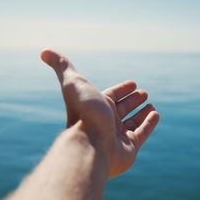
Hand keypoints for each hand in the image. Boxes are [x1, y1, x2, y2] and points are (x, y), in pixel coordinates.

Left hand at [40, 49, 158, 176]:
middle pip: (122, 108)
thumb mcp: (73, 82)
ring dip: (142, 112)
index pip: (112, 95)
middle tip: (144, 93)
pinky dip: (150, 124)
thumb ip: (62, 66)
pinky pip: (142, 133)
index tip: (133, 84)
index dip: (122, 89)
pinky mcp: (130, 148)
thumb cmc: (83, 112)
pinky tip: (155, 114)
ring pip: (133, 122)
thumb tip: (44, 51)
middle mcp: (106, 121)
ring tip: (151, 104)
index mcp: (96, 106)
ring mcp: (118, 136)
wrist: (90, 143)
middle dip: (133, 100)